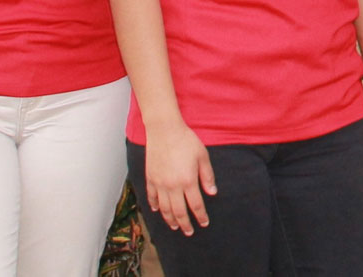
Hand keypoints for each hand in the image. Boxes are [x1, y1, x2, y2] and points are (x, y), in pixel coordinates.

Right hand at [143, 121, 215, 235]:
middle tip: (189, 231)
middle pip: (179, 211)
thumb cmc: (186, 141)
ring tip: (175, 226)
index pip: (196, 205)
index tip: (204, 223)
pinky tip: (157, 210)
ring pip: (164, 208)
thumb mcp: (203, 156)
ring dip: (170, 219)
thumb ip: (207, 176)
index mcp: (188, 181)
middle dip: (185, 224)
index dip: (200, 216)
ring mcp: (159, 183)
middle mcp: (172, 186)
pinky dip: (154, 205)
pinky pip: (151, 196)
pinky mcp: (150, 178)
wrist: (164, 130)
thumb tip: (212, 193)